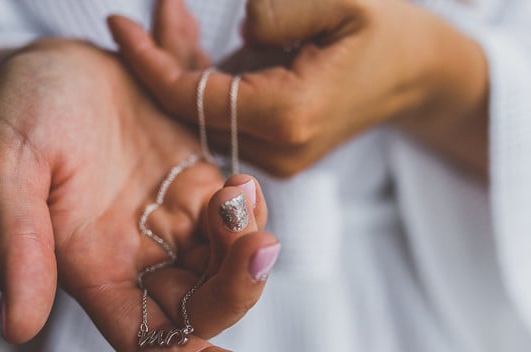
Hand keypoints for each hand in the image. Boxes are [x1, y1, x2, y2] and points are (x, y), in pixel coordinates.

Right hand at [0, 38, 278, 351]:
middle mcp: (141, 262)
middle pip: (207, 311)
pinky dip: (253, 210)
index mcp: (95, 275)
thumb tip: (17, 328)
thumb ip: (17, 243)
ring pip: (232, 268)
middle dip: (241, 288)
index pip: (152, 346)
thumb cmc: (25, 109)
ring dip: (250, 245)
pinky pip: (242, 221)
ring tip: (238, 192)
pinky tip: (241, 182)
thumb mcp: (7, 165)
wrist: (58, 61)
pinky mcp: (199, 190)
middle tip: (256, 245)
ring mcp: (176, 227)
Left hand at [108, 0, 488, 177]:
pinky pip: (224, 118)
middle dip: (161, 65)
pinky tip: (198, 45)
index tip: (117, 24)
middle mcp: (280, 150)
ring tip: (171, 18)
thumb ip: (281, 10)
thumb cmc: (384, 29)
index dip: (149, 63)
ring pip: (205, 117)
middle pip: (193, 113)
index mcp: (290, 115)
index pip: (194, 97)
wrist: (414, 71)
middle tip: (145, 14)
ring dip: (182, 72)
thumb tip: (238, 30)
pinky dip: (205, 83)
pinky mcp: (278, 151)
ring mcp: (279, 158)